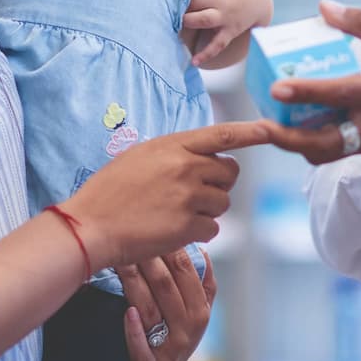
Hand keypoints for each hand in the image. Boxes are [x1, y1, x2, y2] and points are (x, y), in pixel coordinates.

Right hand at [65, 121, 269, 268]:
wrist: (90, 225)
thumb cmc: (109, 191)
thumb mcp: (139, 157)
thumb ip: (173, 154)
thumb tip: (199, 157)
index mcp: (173, 145)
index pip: (221, 134)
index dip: (250, 132)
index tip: (270, 129)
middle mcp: (185, 167)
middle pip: (229, 172)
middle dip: (220, 183)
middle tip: (196, 192)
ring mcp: (188, 196)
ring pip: (223, 202)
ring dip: (207, 209)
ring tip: (176, 212)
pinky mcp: (188, 225)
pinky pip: (212, 228)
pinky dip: (199, 231)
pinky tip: (174, 229)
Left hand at [119, 248, 216, 360]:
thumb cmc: (169, 331)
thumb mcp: (191, 309)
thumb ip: (200, 283)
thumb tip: (201, 249)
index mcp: (201, 311)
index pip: (187, 271)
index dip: (169, 247)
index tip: (150, 227)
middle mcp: (190, 330)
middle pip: (167, 286)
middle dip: (147, 259)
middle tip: (127, 239)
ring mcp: (171, 350)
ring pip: (150, 309)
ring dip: (133, 283)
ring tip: (118, 262)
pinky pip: (142, 347)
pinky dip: (134, 331)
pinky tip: (127, 313)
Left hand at [185, 0, 272, 66]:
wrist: (260, 0)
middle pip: (195, 0)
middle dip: (180, 5)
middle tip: (165, 9)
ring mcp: (225, 16)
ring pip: (204, 19)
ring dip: (189, 22)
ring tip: (177, 25)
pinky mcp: (229, 31)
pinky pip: (218, 44)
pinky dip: (206, 54)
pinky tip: (194, 62)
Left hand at [266, 1, 360, 165]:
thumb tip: (323, 7)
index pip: (341, 94)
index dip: (308, 92)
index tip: (278, 86)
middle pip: (322, 143)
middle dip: (285, 138)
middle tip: (258, 123)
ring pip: (322, 153)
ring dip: (292, 143)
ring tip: (266, 125)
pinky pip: (331, 151)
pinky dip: (307, 143)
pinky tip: (290, 124)